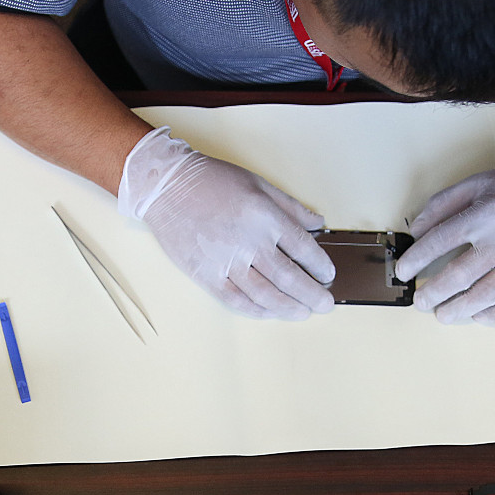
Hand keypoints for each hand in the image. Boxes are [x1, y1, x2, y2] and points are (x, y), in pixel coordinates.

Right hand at [118, 127, 335, 318]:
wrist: (167, 186)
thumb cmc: (212, 181)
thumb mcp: (258, 184)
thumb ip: (291, 206)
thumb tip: (318, 223)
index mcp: (265, 217)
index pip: (303, 248)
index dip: (320, 266)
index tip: (327, 275)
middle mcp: (248, 241)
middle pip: (289, 277)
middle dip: (312, 295)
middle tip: (325, 305)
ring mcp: (226, 261)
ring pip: (265, 294)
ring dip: (288, 307)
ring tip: (303, 313)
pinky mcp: (206, 275)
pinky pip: (235, 300)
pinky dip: (256, 310)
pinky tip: (269, 312)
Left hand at [394, 137, 494, 325]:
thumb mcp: (477, 182)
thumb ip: (442, 203)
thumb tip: (416, 230)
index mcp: (482, 216)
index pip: (437, 243)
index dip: (415, 261)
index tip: (404, 273)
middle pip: (458, 276)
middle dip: (433, 293)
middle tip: (420, 301)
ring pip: (484, 295)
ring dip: (458, 310)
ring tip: (442, 315)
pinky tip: (480, 316)